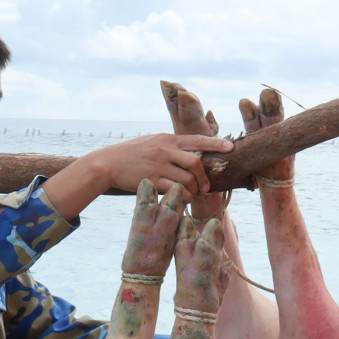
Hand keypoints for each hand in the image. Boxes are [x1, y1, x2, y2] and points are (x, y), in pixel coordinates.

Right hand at [89, 133, 233, 195]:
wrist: (108, 163)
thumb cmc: (132, 153)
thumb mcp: (152, 141)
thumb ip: (171, 145)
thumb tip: (192, 151)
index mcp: (168, 139)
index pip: (197, 140)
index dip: (216, 143)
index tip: (231, 148)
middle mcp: (165, 150)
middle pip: (196, 163)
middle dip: (205, 177)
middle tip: (206, 187)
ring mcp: (158, 165)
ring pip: (187, 180)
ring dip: (194, 190)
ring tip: (192, 195)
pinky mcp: (151, 180)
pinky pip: (175, 190)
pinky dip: (183, 197)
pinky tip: (181, 199)